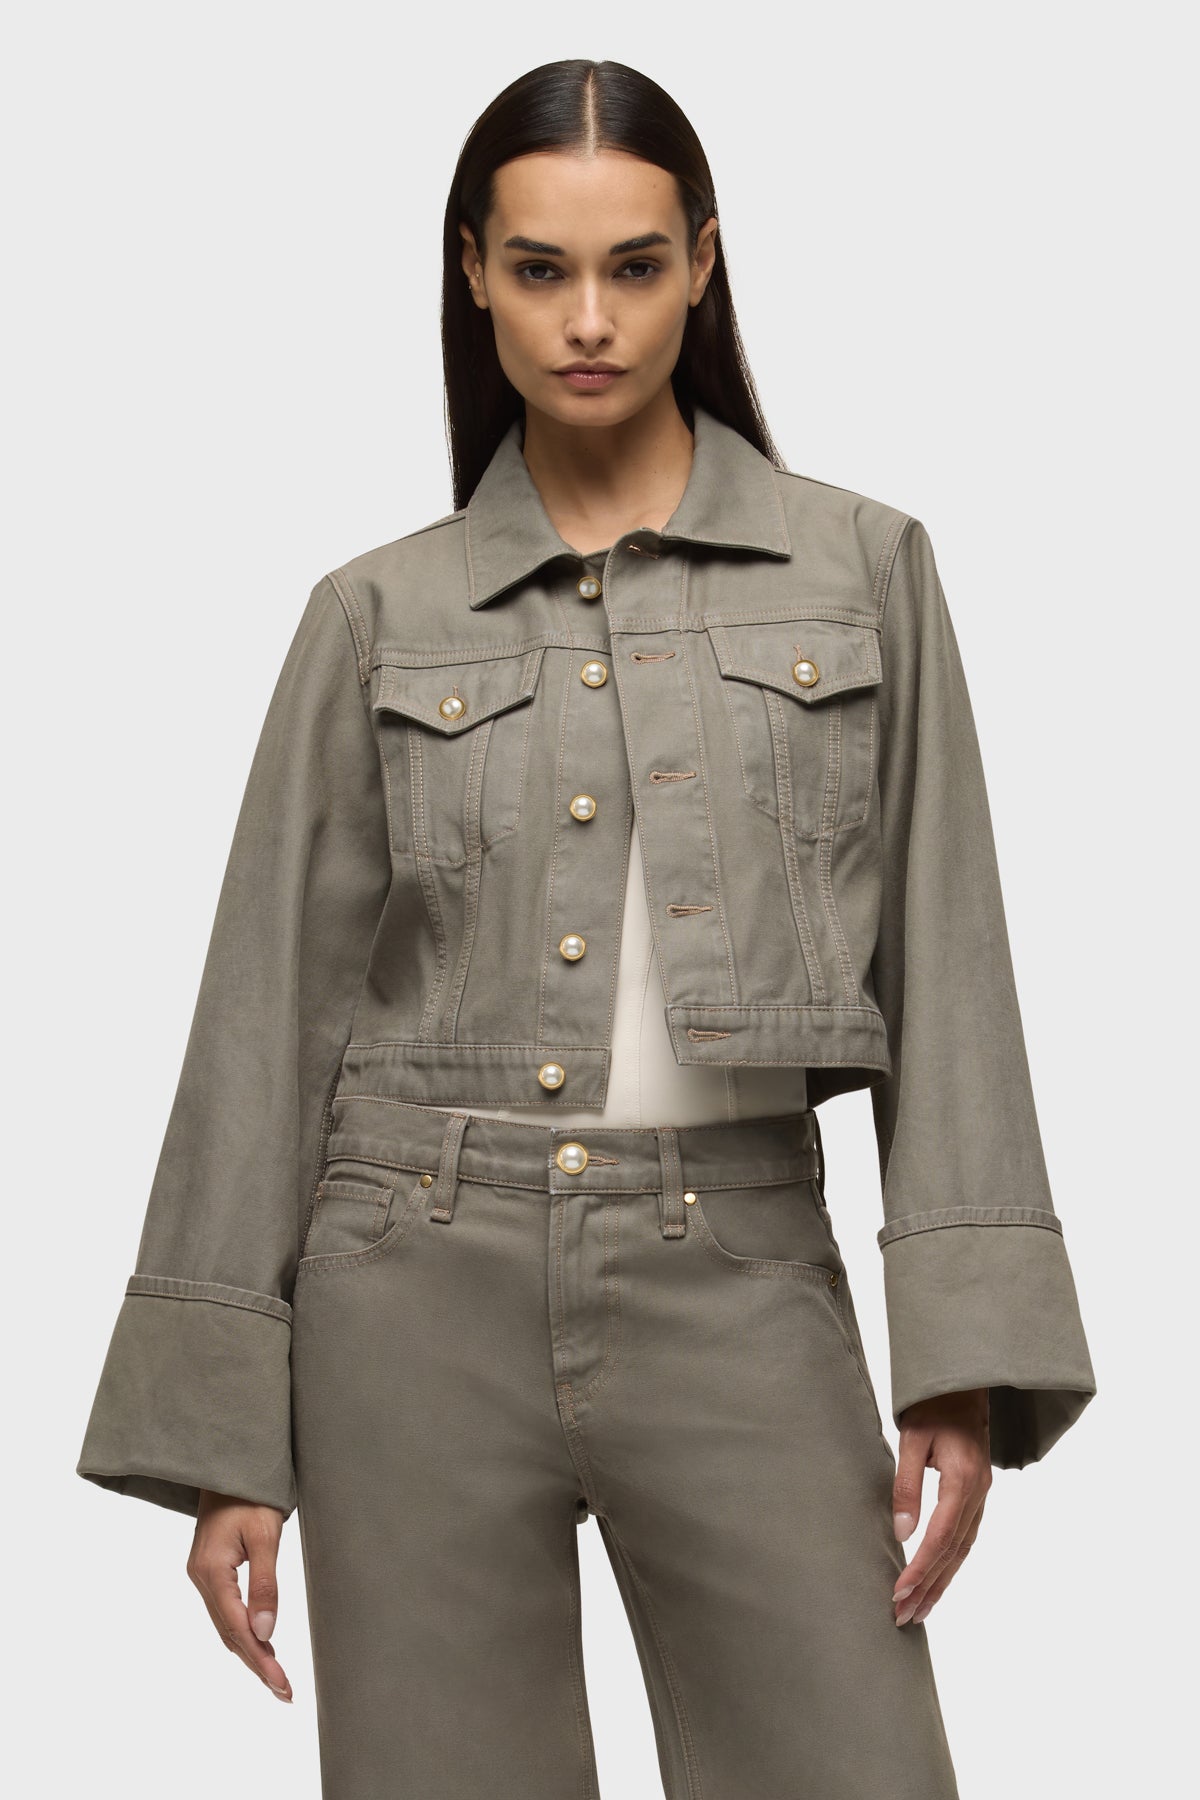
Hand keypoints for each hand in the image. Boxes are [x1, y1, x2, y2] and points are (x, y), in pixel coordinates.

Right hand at [187, 1490, 292, 1699]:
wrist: (229, 1463)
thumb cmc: (250, 1492)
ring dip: (250, 1652)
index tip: (282, 1683)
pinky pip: (226, 1611)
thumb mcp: (264, 1534)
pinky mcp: (211, 1571)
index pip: (238, 1627)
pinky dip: (243, 1632)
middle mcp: (201, 1578)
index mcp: (211, 1571)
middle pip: (230, 1633)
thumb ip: (265, 1582)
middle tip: (285, 1691)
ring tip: (276, 1678)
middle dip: (257, 1664)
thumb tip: (266, 1631)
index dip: (261, 1659)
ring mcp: (203, 1576)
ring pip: (226, 1626)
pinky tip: (260, 1643)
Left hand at [891, 1388, 990, 1626]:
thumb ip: (906, 1485)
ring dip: (941, 1582)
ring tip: (919, 1611)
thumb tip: (902, 1532)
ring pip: (963, 1550)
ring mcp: (982, 1496)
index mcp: (963, 1480)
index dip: (920, 1568)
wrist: (964, 1383)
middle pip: (954, 1553)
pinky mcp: (977, 1495)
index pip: (940, 1537)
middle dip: (929, 1587)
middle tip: (904, 1617)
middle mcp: (978, 1494)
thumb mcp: (911, 1439)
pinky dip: (951, 1563)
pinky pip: (966, 1538)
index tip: (898, 1592)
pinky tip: (937, 1579)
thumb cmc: (934, 1406)